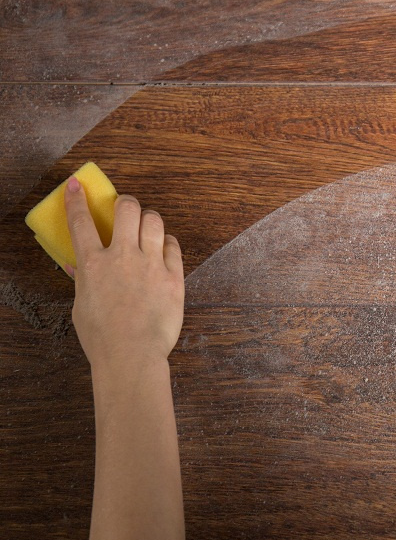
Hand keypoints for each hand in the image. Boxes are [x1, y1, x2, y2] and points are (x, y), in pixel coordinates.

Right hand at [64, 176, 184, 370]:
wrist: (132, 354)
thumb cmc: (102, 337)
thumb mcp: (82, 306)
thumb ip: (83, 281)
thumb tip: (78, 266)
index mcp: (93, 264)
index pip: (81, 222)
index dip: (77, 199)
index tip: (76, 185)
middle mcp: (122, 257)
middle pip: (127, 209)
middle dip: (126, 203)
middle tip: (125, 210)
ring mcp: (151, 264)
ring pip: (154, 221)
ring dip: (149, 219)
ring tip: (147, 228)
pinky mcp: (174, 275)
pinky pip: (173, 245)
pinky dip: (167, 243)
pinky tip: (164, 249)